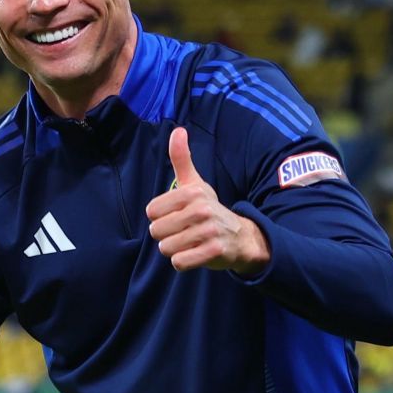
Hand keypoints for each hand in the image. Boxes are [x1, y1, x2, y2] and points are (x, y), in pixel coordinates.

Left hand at [146, 127, 270, 275]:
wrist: (241, 237)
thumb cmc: (210, 208)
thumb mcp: (196, 183)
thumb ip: (182, 159)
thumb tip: (178, 130)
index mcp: (192, 193)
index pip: (151, 211)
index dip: (160, 217)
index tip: (177, 216)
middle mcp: (201, 210)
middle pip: (157, 231)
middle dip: (166, 236)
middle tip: (184, 231)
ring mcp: (208, 232)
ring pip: (166, 248)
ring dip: (175, 249)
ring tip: (190, 242)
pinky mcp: (213, 252)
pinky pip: (179, 262)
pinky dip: (183, 262)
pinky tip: (195, 254)